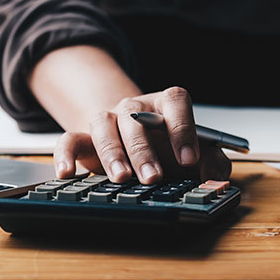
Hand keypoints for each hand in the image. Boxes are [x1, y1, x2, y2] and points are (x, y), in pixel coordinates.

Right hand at [52, 87, 231, 183]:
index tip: (190, 158)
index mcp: (166, 104)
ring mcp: (109, 119)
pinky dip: (65, 154)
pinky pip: (69, 138)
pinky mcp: (84, 137)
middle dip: (145, 150)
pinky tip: (67, 172)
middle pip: (137, 118)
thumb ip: (212, 162)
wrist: (136, 142)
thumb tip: (214, 177)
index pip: (175, 102)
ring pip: (104, 125)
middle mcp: (136, 108)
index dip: (182, 128)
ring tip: (121, 178)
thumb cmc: (169, 147)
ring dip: (113, 152)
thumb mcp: (196, 153)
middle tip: (153, 177)